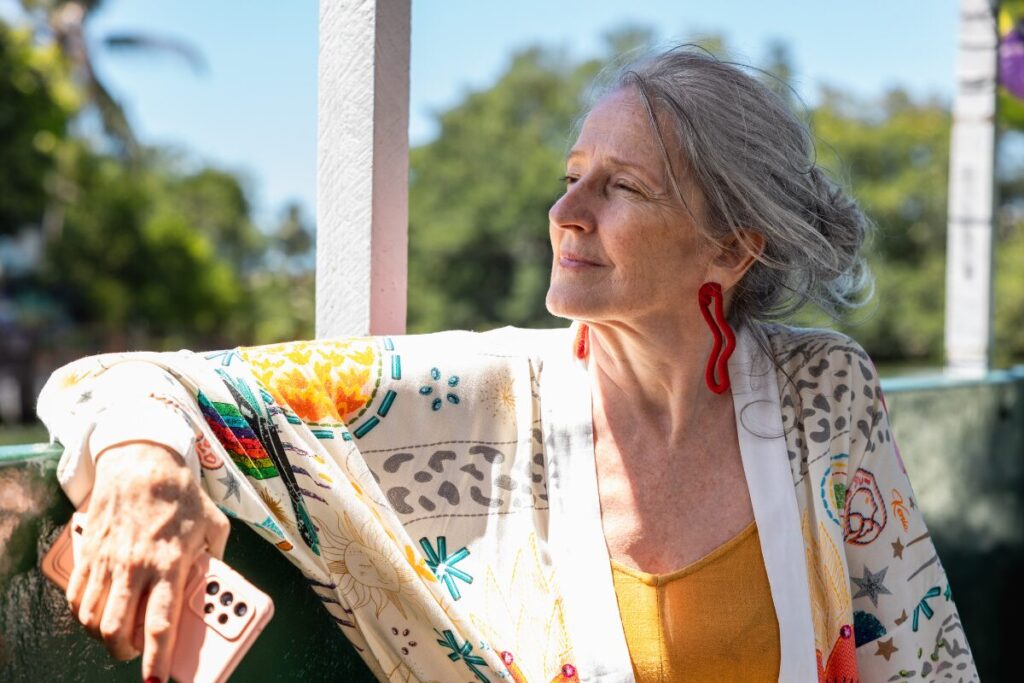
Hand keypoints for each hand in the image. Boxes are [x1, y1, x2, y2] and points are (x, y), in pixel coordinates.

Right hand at [65, 441, 230, 682]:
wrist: (141, 463)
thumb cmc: (180, 494)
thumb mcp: (213, 524)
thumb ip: (218, 556)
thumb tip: (219, 581)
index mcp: (169, 563)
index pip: (160, 622)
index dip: (158, 657)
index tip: (157, 679)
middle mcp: (135, 567)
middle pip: (116, 629)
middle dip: (124, 652)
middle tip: (136, 653)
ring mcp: (108, 561)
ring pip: (92, 617)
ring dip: (103, 635)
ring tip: (118, 634)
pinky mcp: (90, 553)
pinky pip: (78, 596)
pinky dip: (85, 612)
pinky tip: (98, 611)